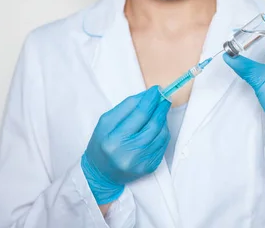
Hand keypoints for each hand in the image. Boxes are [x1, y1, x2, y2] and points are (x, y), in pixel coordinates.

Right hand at [81, 86, 170, 204]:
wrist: (101, 174)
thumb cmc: (102, 144)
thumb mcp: (106, 122)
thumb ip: (127, 106)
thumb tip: (147, 95)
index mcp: (114, 140)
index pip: (139, 115)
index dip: (150, 100)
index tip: (156, 89)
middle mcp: (129, 153)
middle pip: (153, 124)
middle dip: (161, 108)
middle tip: (164, 97)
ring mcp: (141, 162)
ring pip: (161, 134)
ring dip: (163, 119)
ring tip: (160, 111)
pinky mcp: (150, 167)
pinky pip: (162, 145)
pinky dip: (163, 132)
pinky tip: (158, 126)